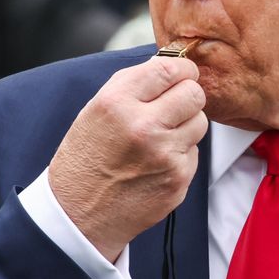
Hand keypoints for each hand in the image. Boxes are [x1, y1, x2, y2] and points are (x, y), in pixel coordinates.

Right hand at [48, 56, 207, 260]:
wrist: (78, 214)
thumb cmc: (87, 157)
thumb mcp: (96, 110)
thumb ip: (134, 84)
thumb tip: (172, 65)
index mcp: (117, 102)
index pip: (170, 68)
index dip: (183, 68)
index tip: (182, 73)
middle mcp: (143, 127)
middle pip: (194, 93)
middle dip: (187, 95)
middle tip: (175, 104)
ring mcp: (164, 155)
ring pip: (200, 122)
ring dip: (186, 125)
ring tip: (160, 136)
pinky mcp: (178, 179)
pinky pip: (194, 152)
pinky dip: (181, 154)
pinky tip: (156, 163)